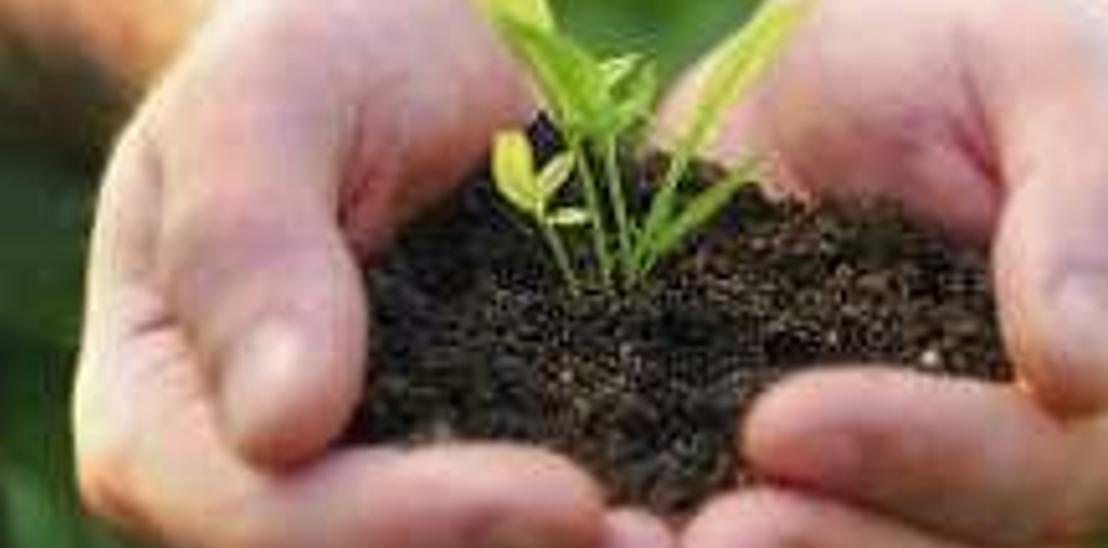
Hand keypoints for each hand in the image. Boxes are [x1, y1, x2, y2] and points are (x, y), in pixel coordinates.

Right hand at [73, 1, 674, 545]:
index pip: (269, 518)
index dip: (410, 524)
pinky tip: (704, 501)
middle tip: (667, 545)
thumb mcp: (263, 102)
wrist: (401, 57)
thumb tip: (279, 425)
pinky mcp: (463, 460)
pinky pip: (524, 515)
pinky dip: (616, 513)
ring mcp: (368, 482)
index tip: (566, 493)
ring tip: (700, 536)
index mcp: (165, 419)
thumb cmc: (316, 58)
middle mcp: (262, 481)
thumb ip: (245, 242)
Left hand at [668, 0, 1107, 544]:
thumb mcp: (1055, 71)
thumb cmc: (974, 47)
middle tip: (702, 530)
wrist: (857, 58)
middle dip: (817, 542)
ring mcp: (896, 477)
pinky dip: (684, 509)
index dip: (918, 455)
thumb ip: (1100, 204)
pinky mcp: (795, 459)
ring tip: (635, 534)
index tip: (781, 420)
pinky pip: (756, 504)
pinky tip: (617, 508)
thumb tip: (1080, 373)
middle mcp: (1012, 471)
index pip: (1035, 466)